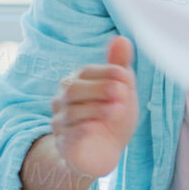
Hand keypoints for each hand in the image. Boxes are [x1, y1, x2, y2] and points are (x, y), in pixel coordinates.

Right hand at [50, 36, 138, 177]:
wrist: (104, 152)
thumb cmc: (112, 116)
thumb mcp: (122, 90)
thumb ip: (120, 67)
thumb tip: (122, 38)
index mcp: (78, 82)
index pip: (86, 72)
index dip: (106, 72)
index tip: (127, 77)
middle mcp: (63, 99)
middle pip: (73, 88)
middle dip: (99, 88)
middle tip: (122, 92)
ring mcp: (61, 121)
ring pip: (71, 111)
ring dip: (96, 108)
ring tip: (118, 110)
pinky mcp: (64, 143)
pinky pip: (69, 134)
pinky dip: (83, 129)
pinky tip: (98, 127)